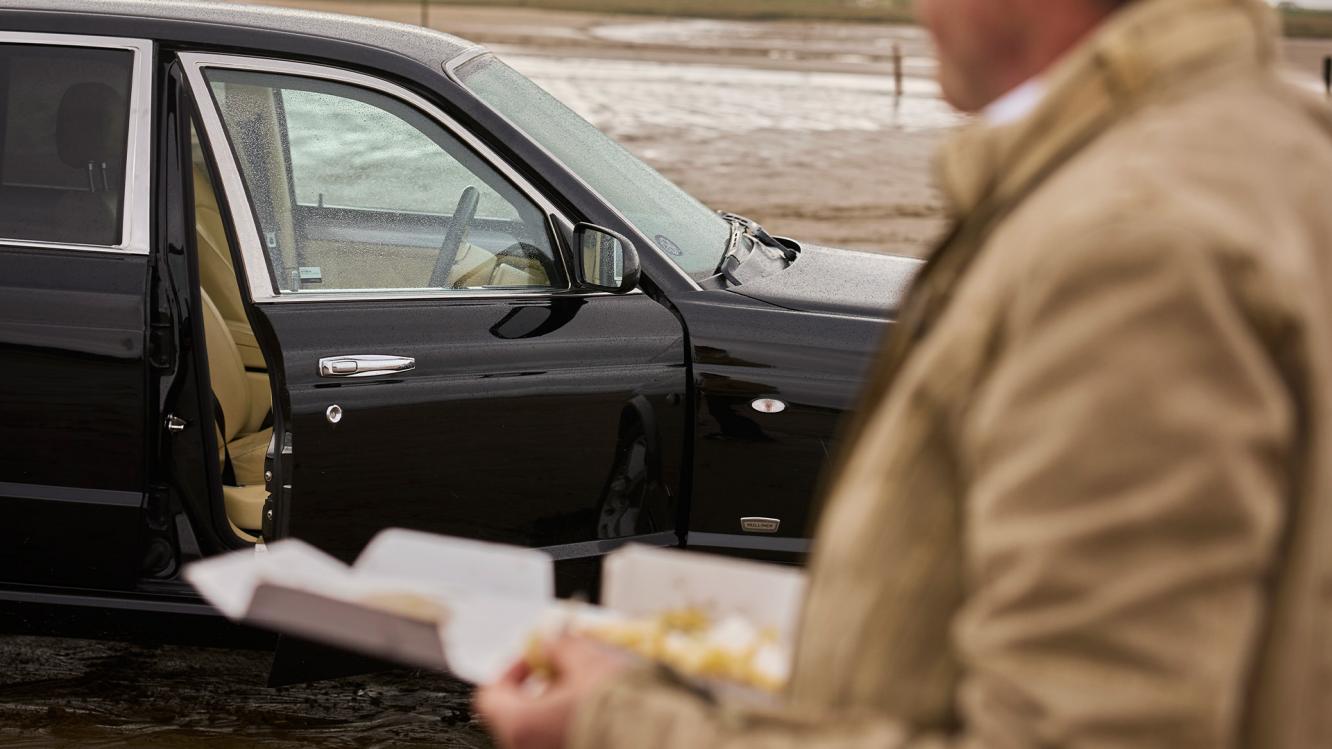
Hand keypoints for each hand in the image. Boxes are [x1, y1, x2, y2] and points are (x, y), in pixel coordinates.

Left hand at [475, 636, 631, 748]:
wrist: (652, 739)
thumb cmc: (616, 708)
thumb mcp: (586, 662)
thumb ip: (561, 649)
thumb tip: (554, 644)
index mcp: (519, 725)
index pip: (491, 695)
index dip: (512, 670)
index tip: (535, 659)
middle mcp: (526, 748)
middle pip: (517, 714)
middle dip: (540, 688)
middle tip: (565, 670)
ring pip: (539, 729)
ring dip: (557, 707)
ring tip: (587, 690)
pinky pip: (557, 739)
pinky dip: (570, 723)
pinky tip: (598, 711)